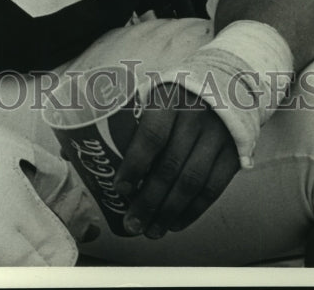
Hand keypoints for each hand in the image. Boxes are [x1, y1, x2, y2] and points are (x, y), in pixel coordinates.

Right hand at [0, 88, 97, 265]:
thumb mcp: (14, 147)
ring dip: (6, 274)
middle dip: (37, 269)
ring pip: (0, 283)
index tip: (57, 254)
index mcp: (18, 209)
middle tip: (32, 260)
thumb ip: (48, 170)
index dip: (60, 257)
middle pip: (32, 275)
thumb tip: (72, 190)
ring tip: (2, 262)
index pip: (56, 253)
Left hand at [113, 84, 238, 238]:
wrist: (227, 82)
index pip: (152, 135)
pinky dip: (194, 210)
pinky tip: (176, 223)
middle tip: (132, 223)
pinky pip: (213, 188)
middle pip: (170, 166)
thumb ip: (126, 118)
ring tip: (151, 230)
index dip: (135, 165)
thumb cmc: (176, 93)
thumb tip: (80, 152)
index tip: (121, 189)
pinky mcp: (233, 153)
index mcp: (169, 100)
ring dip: (169, 212)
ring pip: (192, 182)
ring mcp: (217, 137)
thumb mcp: (153, 92)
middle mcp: (195, 118)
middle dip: (149, 200)